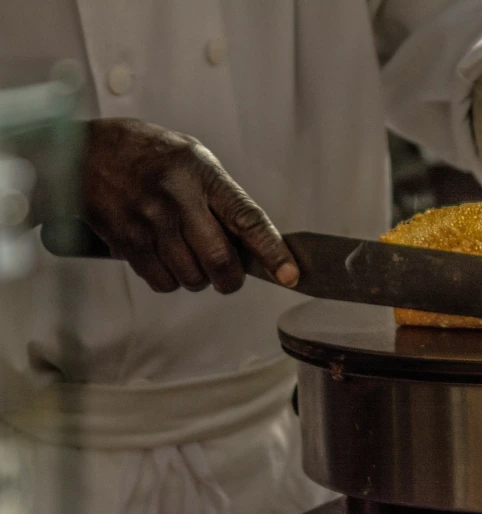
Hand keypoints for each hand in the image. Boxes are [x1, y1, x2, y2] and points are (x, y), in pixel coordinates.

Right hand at [80, 118, 298, 292]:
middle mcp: (178, 199)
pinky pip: (162, 282)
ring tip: (188, 255)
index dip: (273, 252)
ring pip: (192, 278)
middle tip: (230, 276)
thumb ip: (222, 196)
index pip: (248, 218)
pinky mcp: (127, 242)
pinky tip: (165, 258)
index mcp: (203, 174)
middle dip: (232, 279)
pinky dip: (171, 280)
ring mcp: (151, 223)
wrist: (81, 153)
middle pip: (220, 261)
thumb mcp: (193, 158)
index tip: (290, 274)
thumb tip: (251, 240)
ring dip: (198, 278)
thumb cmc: (145, 153)